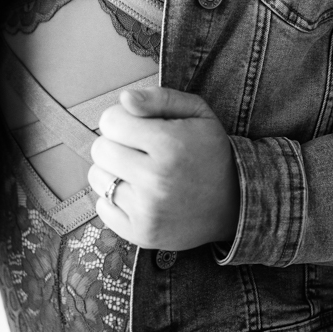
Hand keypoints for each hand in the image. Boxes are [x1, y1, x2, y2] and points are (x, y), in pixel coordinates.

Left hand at [87, 87, 239, 250]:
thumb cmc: (211, 152)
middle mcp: (156, 179)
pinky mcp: (140, 233)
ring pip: (97, 177)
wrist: (235, 204)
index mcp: (169, 144)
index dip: (122, 119)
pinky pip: (101, 206)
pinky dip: (114, 199)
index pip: (110, 121)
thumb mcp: (198, 113)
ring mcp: (147, 210)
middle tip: (139, 150)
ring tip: (140, 172)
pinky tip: (138, 194)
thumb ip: (160, 98)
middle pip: (100, 149)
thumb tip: (124, 99)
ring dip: (113, 171)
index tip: (138, 127)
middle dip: (116, 144)